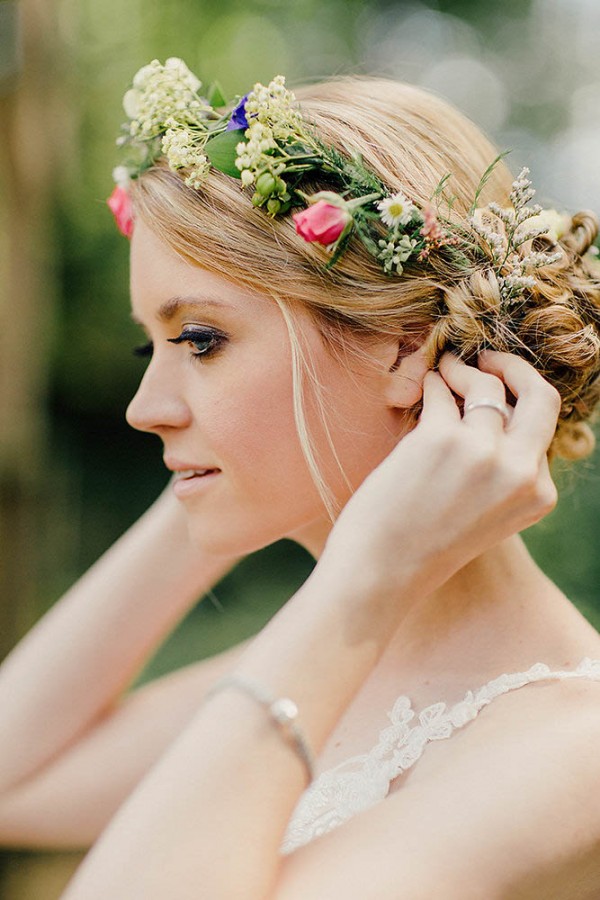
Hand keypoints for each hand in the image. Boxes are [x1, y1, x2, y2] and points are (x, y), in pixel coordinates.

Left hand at [321, 350, 560, 601]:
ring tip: (443, 372)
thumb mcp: (487, 514)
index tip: (496, 390)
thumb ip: (502, 470)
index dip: (515, 404)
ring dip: (461, 369)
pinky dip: (431, 383)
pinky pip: (440, 390)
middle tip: (488, 356)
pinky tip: (421, 388)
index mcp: (538, 494)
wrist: (381, 574)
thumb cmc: (425, 545)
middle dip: (514, 366)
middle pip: (539, 395)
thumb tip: (496, 409)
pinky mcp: (440, 438)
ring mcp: (482, 452)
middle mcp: (519, 471)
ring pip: (483, 385)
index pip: (540, 429)